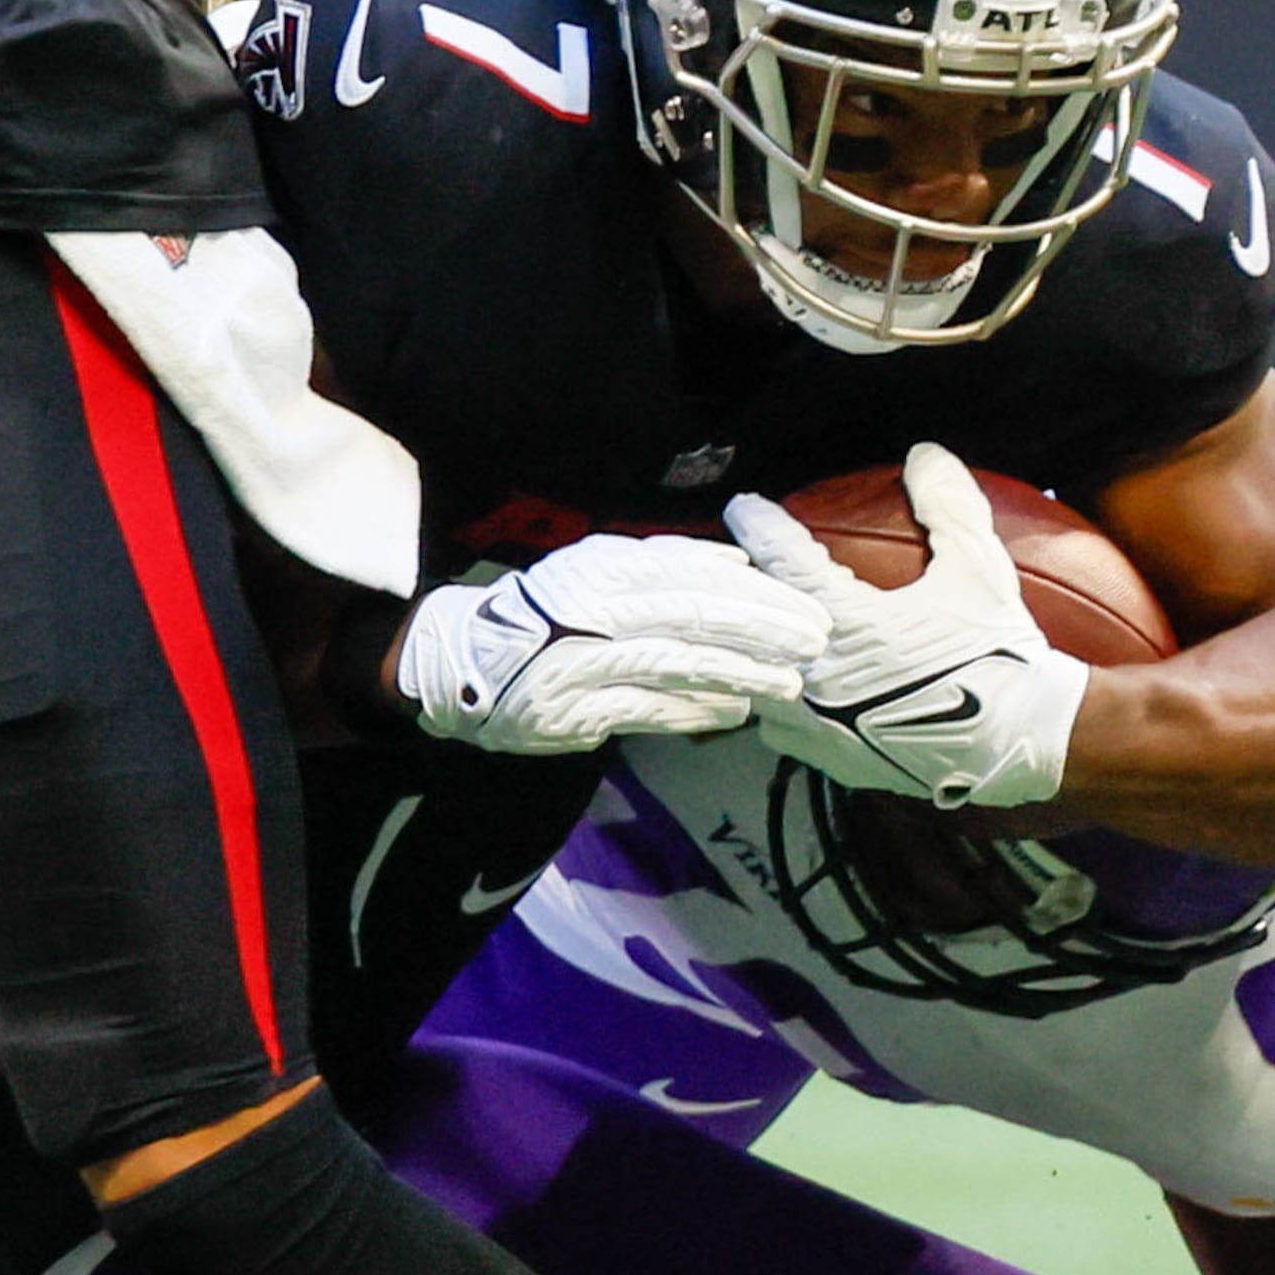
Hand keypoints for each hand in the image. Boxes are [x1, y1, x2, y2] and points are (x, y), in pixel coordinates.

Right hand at [398, 532, 824, 754]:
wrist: (460, 661)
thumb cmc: (545, 615)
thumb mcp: (599, 572)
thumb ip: (666, 567)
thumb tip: (737, 560)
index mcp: (608, 566)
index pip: (695, 572)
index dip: (756, 590)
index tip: (805, 604)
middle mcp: (597, 604)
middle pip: (695, 612)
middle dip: (762, 628)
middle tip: (814, 643)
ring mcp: (584, 656)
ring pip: (676, 661)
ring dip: (739, 673)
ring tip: (789, 684)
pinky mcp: (573, 705)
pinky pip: (645, 708)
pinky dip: (692, 711)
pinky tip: (733, 714)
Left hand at [723, 443, 1088, 808]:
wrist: (1021, 738)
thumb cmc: (999, 650)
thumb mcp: (979, 568)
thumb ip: (948, 507)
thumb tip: (924, 454)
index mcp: (849, 623)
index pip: (783, 561)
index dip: (760, 526)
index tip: (745, 507)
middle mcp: (821, 677)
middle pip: (754, 624)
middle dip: (746, 590)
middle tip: (742, 566)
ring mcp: (822, 725)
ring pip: (758, 682)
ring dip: (758, 653)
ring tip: (762, 630)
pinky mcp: (834, 759)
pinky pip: (781, 730)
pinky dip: (780, 704)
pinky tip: (793, 688)